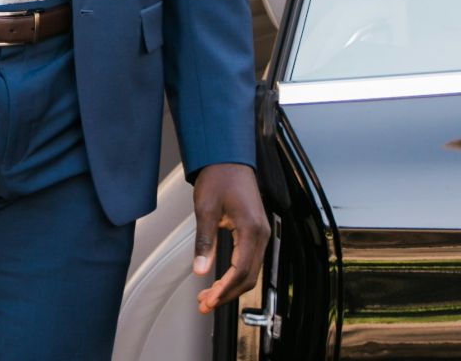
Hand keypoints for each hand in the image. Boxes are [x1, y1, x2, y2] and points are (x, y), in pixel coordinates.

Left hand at [190, 162, 269, 314]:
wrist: (228, 157)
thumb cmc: (218, 177)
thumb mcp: (205, 209)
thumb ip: (203, 242)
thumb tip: (200, 270)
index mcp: (251, 229)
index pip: (241, 271)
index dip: (224, 290)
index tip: (209, 300)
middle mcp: (261, 234)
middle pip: (248, 277)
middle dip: (227, 294)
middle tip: (205, 304)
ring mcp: (261, 232)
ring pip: (250, 271)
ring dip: (230, 287)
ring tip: (209, 296)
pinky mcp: (256, 230)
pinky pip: (249, 260)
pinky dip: (235, 274)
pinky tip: (220, 280)